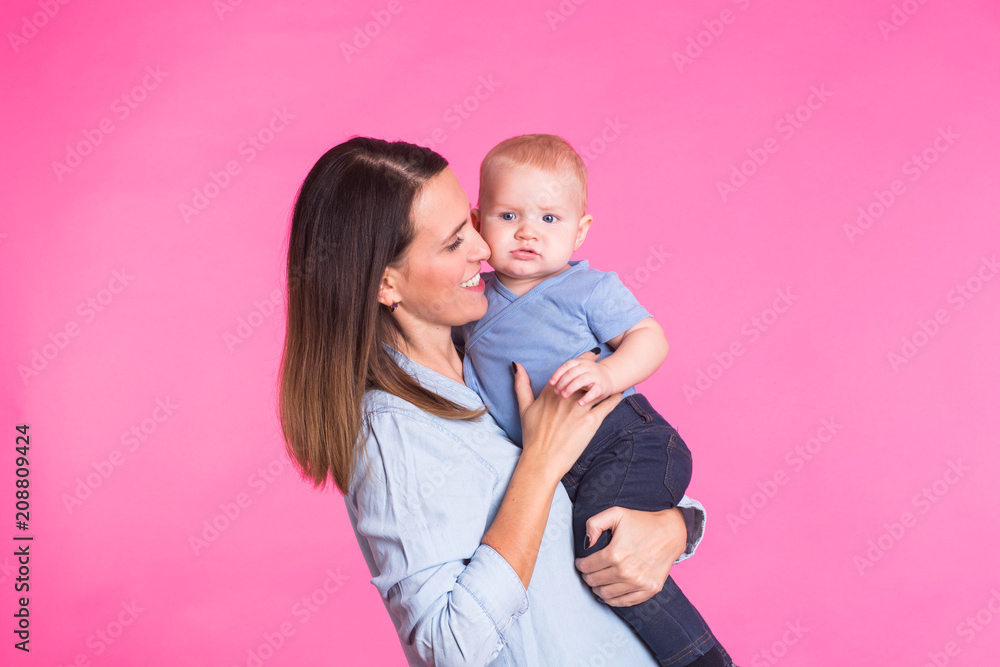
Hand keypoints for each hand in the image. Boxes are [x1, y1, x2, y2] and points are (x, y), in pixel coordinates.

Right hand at [514, 351, 621, 480]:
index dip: (583, 360)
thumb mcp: (524, 407)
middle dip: (597, 370)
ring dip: (606, 384)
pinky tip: (619, 395)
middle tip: (606, 365)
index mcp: (552, 391)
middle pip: (586, 376)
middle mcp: (567, 396)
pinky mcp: (591, 422)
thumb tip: (517, 365)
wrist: (542, 459)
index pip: (571, 370)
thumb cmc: (532, 435)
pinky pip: (608, 405)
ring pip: (598, 389)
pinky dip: (615, 399)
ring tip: (614, 381)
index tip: (591, 355)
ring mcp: (580, 408)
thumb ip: (522, 384)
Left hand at [548, 356, 614, 405]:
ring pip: (581, 380)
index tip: (551, 383)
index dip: (558, 374)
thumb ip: (566, 373)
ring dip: (571, 388)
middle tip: (556, 392)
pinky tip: (579, 403)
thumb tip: (550, 382)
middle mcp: (588, 367)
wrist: (609, 378)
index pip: (566, 366)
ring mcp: (595, 376)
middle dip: (562, 382)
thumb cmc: (588, 377)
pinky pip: (593, 391)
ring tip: (564, 395)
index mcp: (580, 362)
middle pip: (572, 373)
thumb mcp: (577, 371)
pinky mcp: (602, 386)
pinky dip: (586, 397)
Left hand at [574, 506, 686, 606]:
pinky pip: (625, 602)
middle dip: (587, 577)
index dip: (580, 565)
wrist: (670, 532)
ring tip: (597, 581)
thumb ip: (594, 523)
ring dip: (597, 589)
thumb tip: (586, 543)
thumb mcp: (616, 513)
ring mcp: (639, 583)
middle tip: (587, 572)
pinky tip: (608, 592)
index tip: (580, 562)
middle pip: (595, 582)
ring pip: (606, 595)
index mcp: (615, 553)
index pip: (587, 567)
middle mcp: (626, 571)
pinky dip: (613, 600)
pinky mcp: (649, 589)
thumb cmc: (642, 522)